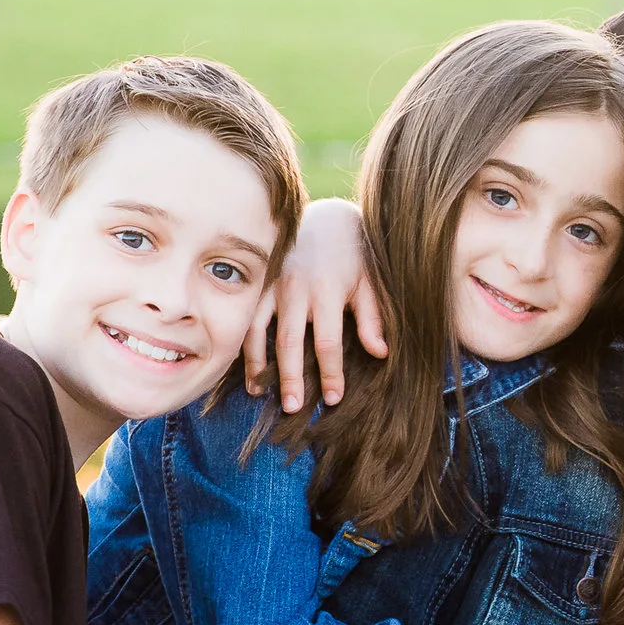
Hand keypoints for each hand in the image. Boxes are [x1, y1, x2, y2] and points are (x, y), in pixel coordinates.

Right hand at [247, 198, 386, 410]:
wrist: (326, 215)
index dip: (331, 373)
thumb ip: (374, 317)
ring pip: (258, 329)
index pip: (328, 341)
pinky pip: (246, 316)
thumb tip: (380, 353)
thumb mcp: (371, 281)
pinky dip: (243, 343)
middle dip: (290, 377)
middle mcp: (297, 289)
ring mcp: (273, 285)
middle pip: (290, 341)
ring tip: (260, 394)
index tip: (334, 399)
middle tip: (293, 408)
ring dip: (257, 363)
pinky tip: (246, 367)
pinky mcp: (259, 283)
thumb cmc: (355, 253)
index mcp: (328, 291)